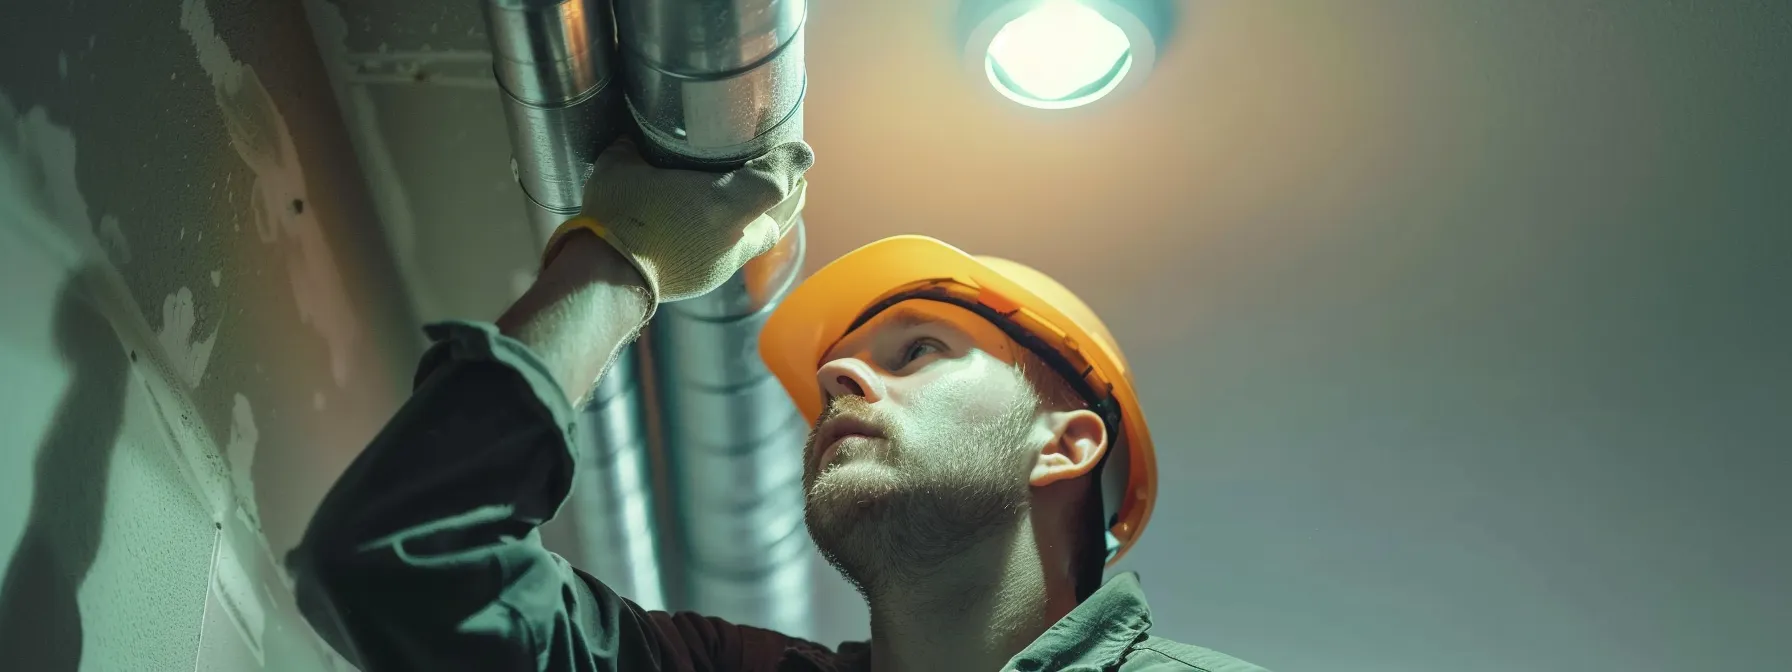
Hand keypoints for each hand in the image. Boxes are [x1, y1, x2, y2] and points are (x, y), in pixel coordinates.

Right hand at [543, 139, 812, 302]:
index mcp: (722, 204)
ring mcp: (723, 264)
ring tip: (763, 203)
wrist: (604, 279)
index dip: (791, 162)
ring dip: (766, 219)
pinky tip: (724, 230)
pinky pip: (735, 255)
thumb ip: (633, 148)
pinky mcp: (708, 281)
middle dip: (788, 196)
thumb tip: (630, 137)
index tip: (801, 152)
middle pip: (780, 215)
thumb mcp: (620, 168)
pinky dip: (738, 239)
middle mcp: (733, 237)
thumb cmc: (616, 219)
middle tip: (788, 178)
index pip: (775, 180)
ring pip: (760, 239)